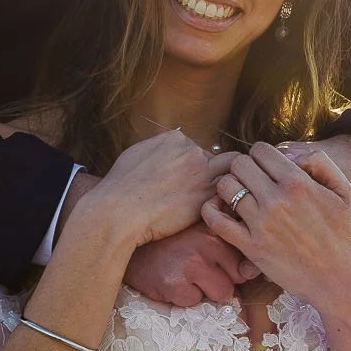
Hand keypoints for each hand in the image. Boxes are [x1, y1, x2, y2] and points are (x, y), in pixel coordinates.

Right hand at [72, 129, 223, 257]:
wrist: (119, 211)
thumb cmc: (120, 187)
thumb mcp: (135, 155)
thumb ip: (156, 150)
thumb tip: (164, 152)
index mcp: (175, 139)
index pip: (196, 148)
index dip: (195, 166)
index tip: (188, 181)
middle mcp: (192, 151)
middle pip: (214, 158)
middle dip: (212, 174)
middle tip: (205, 194)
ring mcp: (202, 172)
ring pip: (231, 170)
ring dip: (228, 182)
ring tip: (224, 198)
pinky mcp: (207, 195)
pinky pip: (229, 193)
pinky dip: (228, 200)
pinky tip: (221, 211)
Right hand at [126, 224, 258, 305]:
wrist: (123, 241)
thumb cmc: (167, 237)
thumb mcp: (198, 227)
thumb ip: (228, 239)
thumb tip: (252, 271)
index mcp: (215, 226)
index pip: (245, 259)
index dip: (231, 265)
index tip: (216, 261)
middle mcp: (206, 242)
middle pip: (237, 278)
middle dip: (221, 278)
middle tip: (195, 266)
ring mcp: (190, 264)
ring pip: (222, 293)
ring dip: (205, 290)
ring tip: (184, 274)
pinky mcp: (174, 284)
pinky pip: (196, 302)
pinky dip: (183, 297)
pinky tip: (170, 280)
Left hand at [201, 143, 350, 317]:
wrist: (337, 277)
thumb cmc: (341, 233)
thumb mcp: (345, 190)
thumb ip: (321, 161)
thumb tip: (290, 153)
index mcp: (298, 182)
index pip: (260, 149)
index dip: (260, 155)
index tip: (265, 169)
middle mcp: (277, 199)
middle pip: (239, 164)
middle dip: (243, 169)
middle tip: (250, 182)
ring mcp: (261, 223)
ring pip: (226, 187)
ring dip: (229, 188)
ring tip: (238, 197)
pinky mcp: (250, 246)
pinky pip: (216, 220)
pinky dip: (211, 211)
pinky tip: (220, 211)